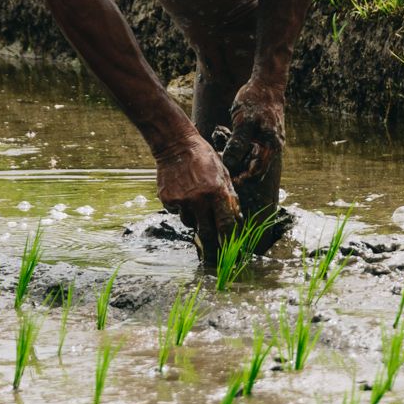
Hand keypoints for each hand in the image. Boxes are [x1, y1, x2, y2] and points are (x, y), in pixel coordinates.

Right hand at [155, 133, 240, 257]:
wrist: (175, 144)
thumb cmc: (204, 158)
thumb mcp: (223, 174)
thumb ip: (230, 198)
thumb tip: (236, 220)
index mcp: (216, 192)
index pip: (226, 225)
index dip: (230, 241)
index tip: (232, 254)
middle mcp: (199, 199)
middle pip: (207, 233)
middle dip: (211, 248)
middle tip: (214, 259)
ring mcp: (181, 200)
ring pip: (190, 223)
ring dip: (195, 220)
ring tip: (195, 201)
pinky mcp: (167, 200)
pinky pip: (177, 212)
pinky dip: (182, 208)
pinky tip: (182, 192)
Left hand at [224, 79, 285, 188]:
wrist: (266, 82)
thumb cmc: (255, 100)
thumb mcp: (243, 121)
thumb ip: (237, 143)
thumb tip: (229, 163)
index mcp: (269, 146)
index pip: (257, 172)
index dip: (242, 178)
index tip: (226, 179)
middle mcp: (272, 146)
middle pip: (253, 166)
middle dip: (235, 165)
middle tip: (217, 160)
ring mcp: (268, 139)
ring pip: (249, 154)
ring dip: (234, 153)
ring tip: (218, 143)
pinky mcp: (263, 133)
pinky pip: (249, 144)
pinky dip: (237, 143)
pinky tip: (223, 134)